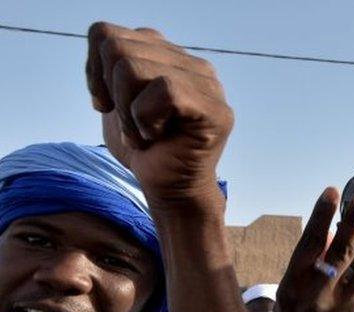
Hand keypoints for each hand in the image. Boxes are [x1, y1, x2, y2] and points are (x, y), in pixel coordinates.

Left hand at [86, 23, 232, 207]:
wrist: (170, 191)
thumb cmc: (146, 150)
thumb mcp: (117, 100)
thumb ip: (111, 66)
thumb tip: (105, 41)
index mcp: (170, 55)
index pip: (108, 34)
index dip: (95, 72)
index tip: (107, 105)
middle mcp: (193, 63)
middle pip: (117, 49)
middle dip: (113, 94)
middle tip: (130, 125)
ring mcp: (208, 84)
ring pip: (133, 68)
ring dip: (128, 112)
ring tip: (145, 133)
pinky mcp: (215, 109)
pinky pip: (162, 91)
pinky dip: (145, 119)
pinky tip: (157, 137)